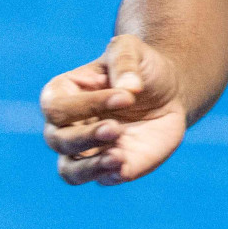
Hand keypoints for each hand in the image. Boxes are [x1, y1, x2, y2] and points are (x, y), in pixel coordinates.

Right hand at [40, 34, 186, 186]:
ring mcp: (87, 150)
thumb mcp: (132, 50)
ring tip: (117, 157)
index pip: (57, 108)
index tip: (126, 96)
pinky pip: (99, 179)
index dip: (87, 105)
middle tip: (116, 127)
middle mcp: (67, 127)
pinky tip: (125, 165)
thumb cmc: (141, 67)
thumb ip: (124, 62)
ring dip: (90, 167)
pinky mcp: (110, 167)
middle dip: (86, 136)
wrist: (170, 89)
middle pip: (58, 141)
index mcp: (62, 95)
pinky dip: (109, 175)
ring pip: (70, 171)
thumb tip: (128, 89)